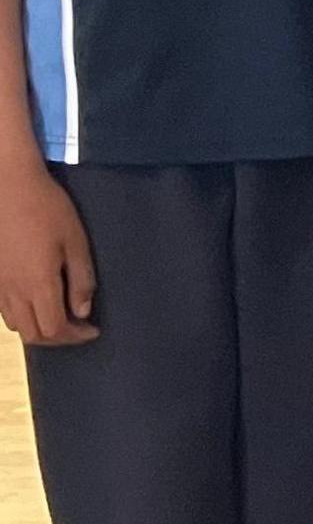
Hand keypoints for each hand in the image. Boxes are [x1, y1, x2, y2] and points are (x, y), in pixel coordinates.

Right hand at [0, 160, 96, 346]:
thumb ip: (81, 280)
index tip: (93, 329)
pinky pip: (4, 310)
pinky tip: (38, 301)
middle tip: (79, 326)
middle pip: (33, 334)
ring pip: (16, 325)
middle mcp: (12, 290)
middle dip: (59, 338)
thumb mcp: (76, 242)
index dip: (75, 336)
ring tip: (60, 315)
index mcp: (37, 283)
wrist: (8, 186)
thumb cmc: (47, 209)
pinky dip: (23, 316)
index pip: (54, 329)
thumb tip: (83, 311)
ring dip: (39, 328)